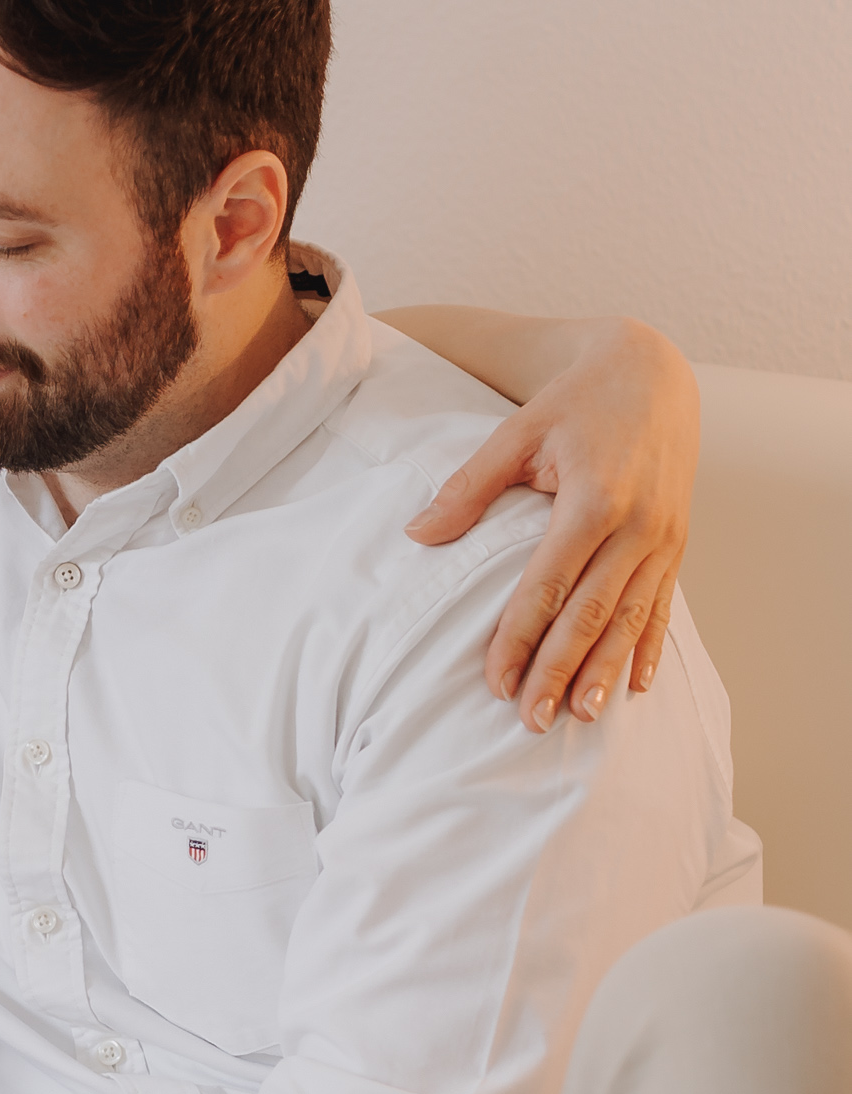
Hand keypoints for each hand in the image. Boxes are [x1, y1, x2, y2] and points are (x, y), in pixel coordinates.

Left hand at [407, 319, 698, 728]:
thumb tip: (417, 535)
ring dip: (604, 672)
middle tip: (532, 721)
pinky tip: (633, 687)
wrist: (651, 372)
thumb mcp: (517, 431)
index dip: (521, 637)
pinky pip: (663, 604)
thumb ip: (469, 487)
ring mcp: (663, 537)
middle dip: (561, 671)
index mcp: (593, 499)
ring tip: (581, 719)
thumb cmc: (575, 401)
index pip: (548, 585)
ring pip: (631, 618)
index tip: (495, 682)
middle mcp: (636, 525)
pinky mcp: (677, 542)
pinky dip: (648, 647)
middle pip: (591, 613)